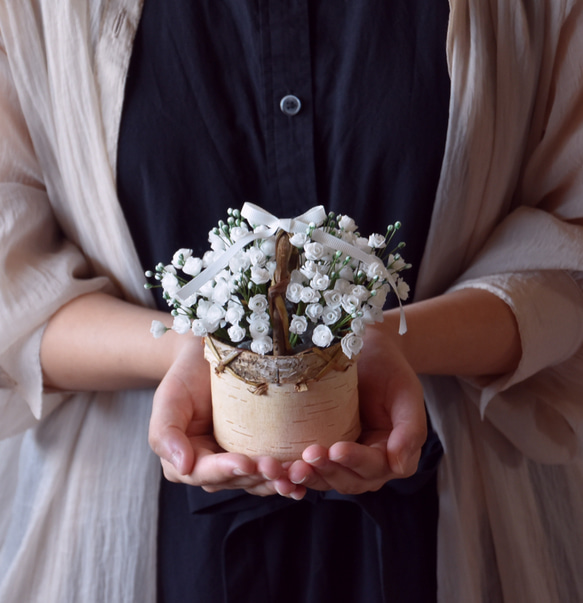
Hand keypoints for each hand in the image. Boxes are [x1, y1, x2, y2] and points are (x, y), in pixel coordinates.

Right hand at [148, 336, 305, 498]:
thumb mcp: (168, 399)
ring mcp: (237, 462)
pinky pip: (272, 471)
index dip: (227, 471)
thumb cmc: (185, 377)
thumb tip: (182, 465)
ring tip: (296, 474)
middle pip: (236, 481)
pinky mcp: (258, 453)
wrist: (207, 359)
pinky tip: (304, 479)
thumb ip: (165, 433)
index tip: (247, 463)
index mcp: (185, 462)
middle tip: (279, 467)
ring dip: (277, 482)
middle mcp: (212, 469)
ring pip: (257, 482)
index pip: (205, 472)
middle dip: (258, 477)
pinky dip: (288, 477)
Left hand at [287, 323, 426, 494]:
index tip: (336, 448)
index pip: (375, 466)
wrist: (365, 351)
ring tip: (289, 469)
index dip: (355, 461)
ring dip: (308, 478)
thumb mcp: (407, 393)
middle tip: (307, 457)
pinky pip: (309, 470)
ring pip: (326, 480)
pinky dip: (294, 475)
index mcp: (393, 454)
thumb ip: (410, 430)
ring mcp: (343, 461)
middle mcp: (368, 464)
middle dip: (327, 471)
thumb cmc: (389, 369)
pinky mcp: (321, 451)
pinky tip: (279, 474)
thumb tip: (399, 466)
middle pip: (349, 480)